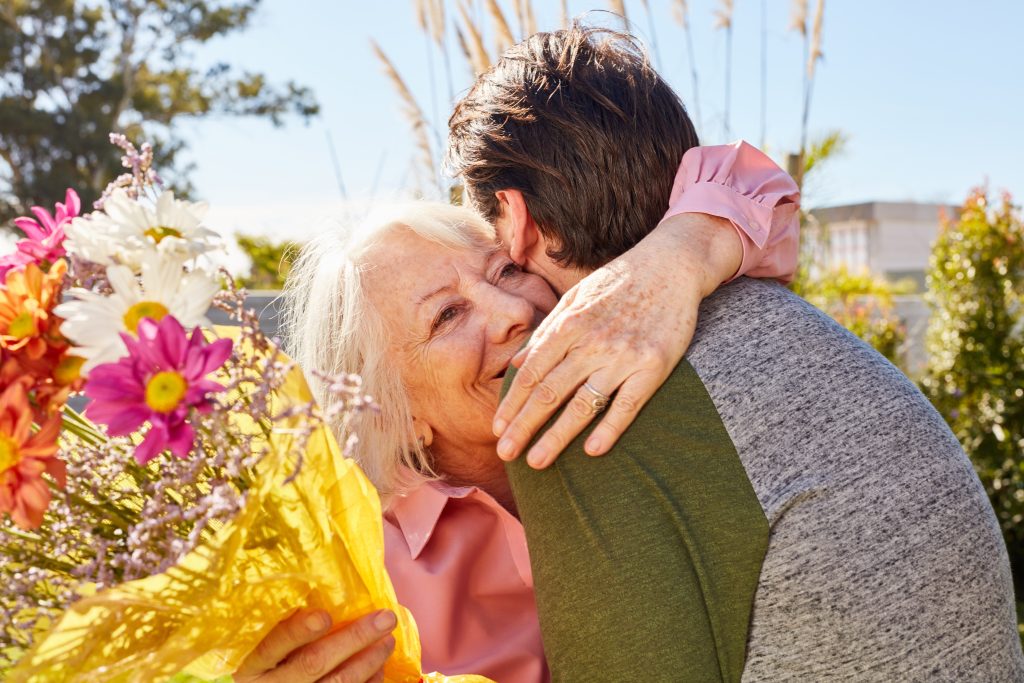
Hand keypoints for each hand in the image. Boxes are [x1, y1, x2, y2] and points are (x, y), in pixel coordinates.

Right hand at [234, 608, 396, 682]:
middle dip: (353, 639)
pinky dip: (368, 682)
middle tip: (385, 618)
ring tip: (388, 640)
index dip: (298, 631)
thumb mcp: (261, 645)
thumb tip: (325, 589)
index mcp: (252, 664)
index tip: (324, 616)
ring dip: (368, 661)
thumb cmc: (267, 665)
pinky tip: (380, 668)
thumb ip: (282, 624)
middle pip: (313, 663)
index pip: (273, 645)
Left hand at [493, 213, 741, 467]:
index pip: (531, 372)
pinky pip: (627, 405)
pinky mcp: (654, 366)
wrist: (672, 264)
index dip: (512, 402)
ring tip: (537, 462)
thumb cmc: (620, 281)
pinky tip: (591, 451)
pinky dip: (609, 429)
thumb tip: (518, 361)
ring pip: (582, 405)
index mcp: (569, 324)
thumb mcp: (576, 296)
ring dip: (556, 437)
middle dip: (523, 426)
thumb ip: (547, 329)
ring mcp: (623, 356)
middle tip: (505, 454)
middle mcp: (592, 342)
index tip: (497, 427)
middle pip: (549, 393)